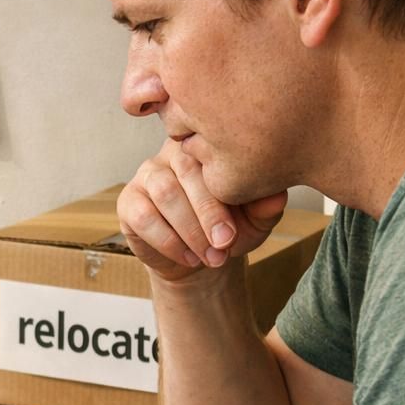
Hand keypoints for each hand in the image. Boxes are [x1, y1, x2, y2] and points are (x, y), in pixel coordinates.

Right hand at [117, 140, 288, 282]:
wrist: (201, 258)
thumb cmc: (229, 229)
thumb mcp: (255, 220)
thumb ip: (265, 206)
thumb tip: (276, 196)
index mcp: (206, 145)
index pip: (212, 155)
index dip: (225, 192)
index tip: (238, 229)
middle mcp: (173, 151)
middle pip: (186, 171)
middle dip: (207, 213)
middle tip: (224, 244)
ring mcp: (147, 173)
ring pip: (164, 193)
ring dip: (189, 229)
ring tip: (210, 256)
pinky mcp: (128, 200)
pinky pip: (143, 216)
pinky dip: (168, 241)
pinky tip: (189, 257)